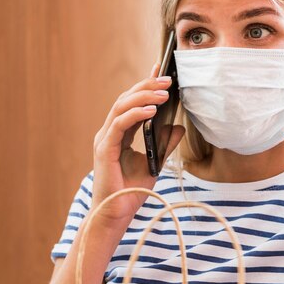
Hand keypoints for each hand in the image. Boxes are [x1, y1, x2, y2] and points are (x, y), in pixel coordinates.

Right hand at [90, 63, 184, 224]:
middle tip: (168, 79)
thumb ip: (164, 144)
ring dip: (144, 96)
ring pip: (121, 107)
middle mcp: (109, 132)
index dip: (145, 84)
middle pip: (126, 99)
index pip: (132, 102)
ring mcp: (104, 139)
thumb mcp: (155, 162)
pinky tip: (153, 110)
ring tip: (164, 93)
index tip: (161, 69)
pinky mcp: (104, 149)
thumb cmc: (131, 191)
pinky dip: (136, 114)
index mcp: (119, 134)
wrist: (116, 214)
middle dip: (147, 86)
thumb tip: (179, 126)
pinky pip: (120, 124)